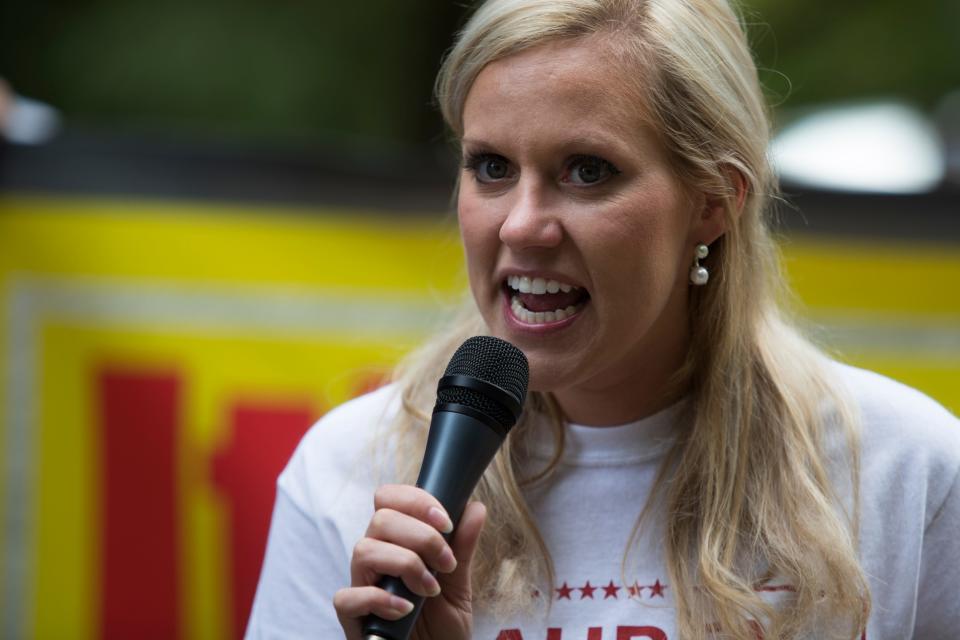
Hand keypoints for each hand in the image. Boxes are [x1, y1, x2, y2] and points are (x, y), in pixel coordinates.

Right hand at [334, 484, 486, 639]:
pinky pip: (346, 597)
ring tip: (429, 590)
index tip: (446, 523)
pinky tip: (404, 609)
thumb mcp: (459, 584)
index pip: (389, 499)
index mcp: (396, 542)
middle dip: (421, 537)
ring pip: (364, 550)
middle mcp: (375, 558)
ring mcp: (361, 586)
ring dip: (406, 564)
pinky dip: (379, 600)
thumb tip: (475, 508)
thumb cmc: (441, 624)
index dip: (416, 501)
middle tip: (445, 563)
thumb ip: (462, 547)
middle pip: (380, 519)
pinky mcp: (352, 617)